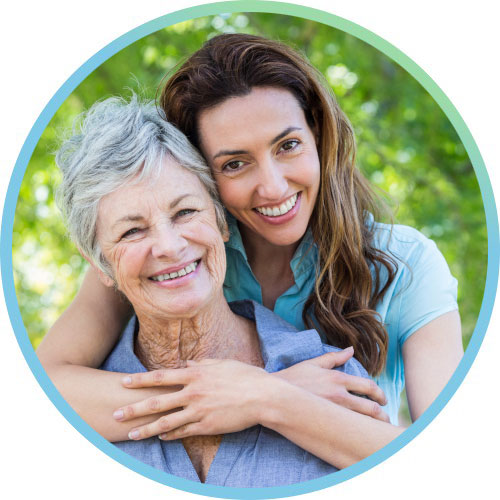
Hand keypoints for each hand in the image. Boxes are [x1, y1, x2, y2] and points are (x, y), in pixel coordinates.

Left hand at [114, 359, 271, 440]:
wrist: (263, 396)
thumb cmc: (244, 376)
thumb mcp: (222, 364)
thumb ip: (201, 364)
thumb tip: (186, 365)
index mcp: (195, 374)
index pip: (160, 377)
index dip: (140, 380)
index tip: (123, 382)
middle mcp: (193, 393)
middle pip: (157, 402)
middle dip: (134, 408)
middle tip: (116, 414)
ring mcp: (199, 411)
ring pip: (166, 422)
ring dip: (146, 429)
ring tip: (131, 434)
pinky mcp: (207, 426)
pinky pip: (184, 432)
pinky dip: (170, 435)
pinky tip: (161, 437)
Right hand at [274, 347, 389, 421]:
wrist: (274, 394)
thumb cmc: (292, 377)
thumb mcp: (313, 363)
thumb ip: (334, 357)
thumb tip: (350, 349)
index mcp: (337, 379)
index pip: (367, 386)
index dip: (379, 394)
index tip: (383, 400)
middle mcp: (338, 395)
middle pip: (370, 408)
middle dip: (382, 416)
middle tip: (386, 420)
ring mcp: (332, 411)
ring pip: (362, 422)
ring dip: (373, 427)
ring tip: (377, 432)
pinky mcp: (325, 423)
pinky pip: (348, 430)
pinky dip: (357, 432)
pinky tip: (360, 436)